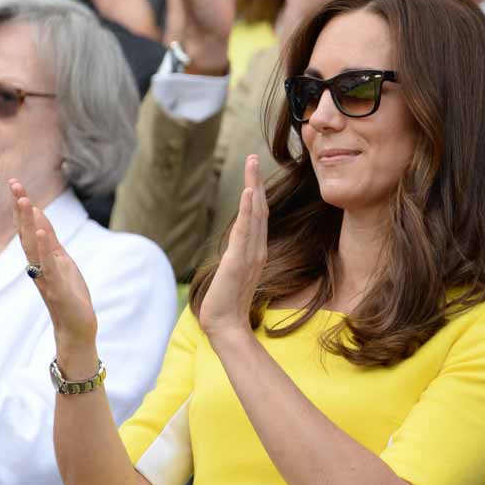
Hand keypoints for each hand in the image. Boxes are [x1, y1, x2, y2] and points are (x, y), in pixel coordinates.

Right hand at [11, 179, 99, 375]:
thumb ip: (50, 240)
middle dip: (20, 208)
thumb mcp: (61, 261)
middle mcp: (37, 265)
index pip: (27, 228)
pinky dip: (43, 248)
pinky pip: (48, 265)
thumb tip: (38, 215)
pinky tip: (39, 231)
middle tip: (14, 184)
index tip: (15, 183)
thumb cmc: (69, 294)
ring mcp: (45, 276)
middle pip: (25, 233)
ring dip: (27, 223)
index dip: (21, 206)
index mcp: (39, 258)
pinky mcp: (57, 287)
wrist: (76, 326)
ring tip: (24, 201)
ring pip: (32, 247)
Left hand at [198, 155, 266, 341]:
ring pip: (255, 215)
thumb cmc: (226, 305)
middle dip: (256, 182)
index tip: (254, 174)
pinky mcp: (239, 260)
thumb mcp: (232, 276)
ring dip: (253, 187)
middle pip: (259, 210)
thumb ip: (236, 261)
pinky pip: (246, 231)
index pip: (257, 218)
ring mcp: (250, 255)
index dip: (256, 194)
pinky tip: (250, 192)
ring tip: (252, 164)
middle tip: (253, 158)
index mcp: (255, 253)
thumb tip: (233, 254)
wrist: (225, 326)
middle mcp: (257, 250)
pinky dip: (249, 210)